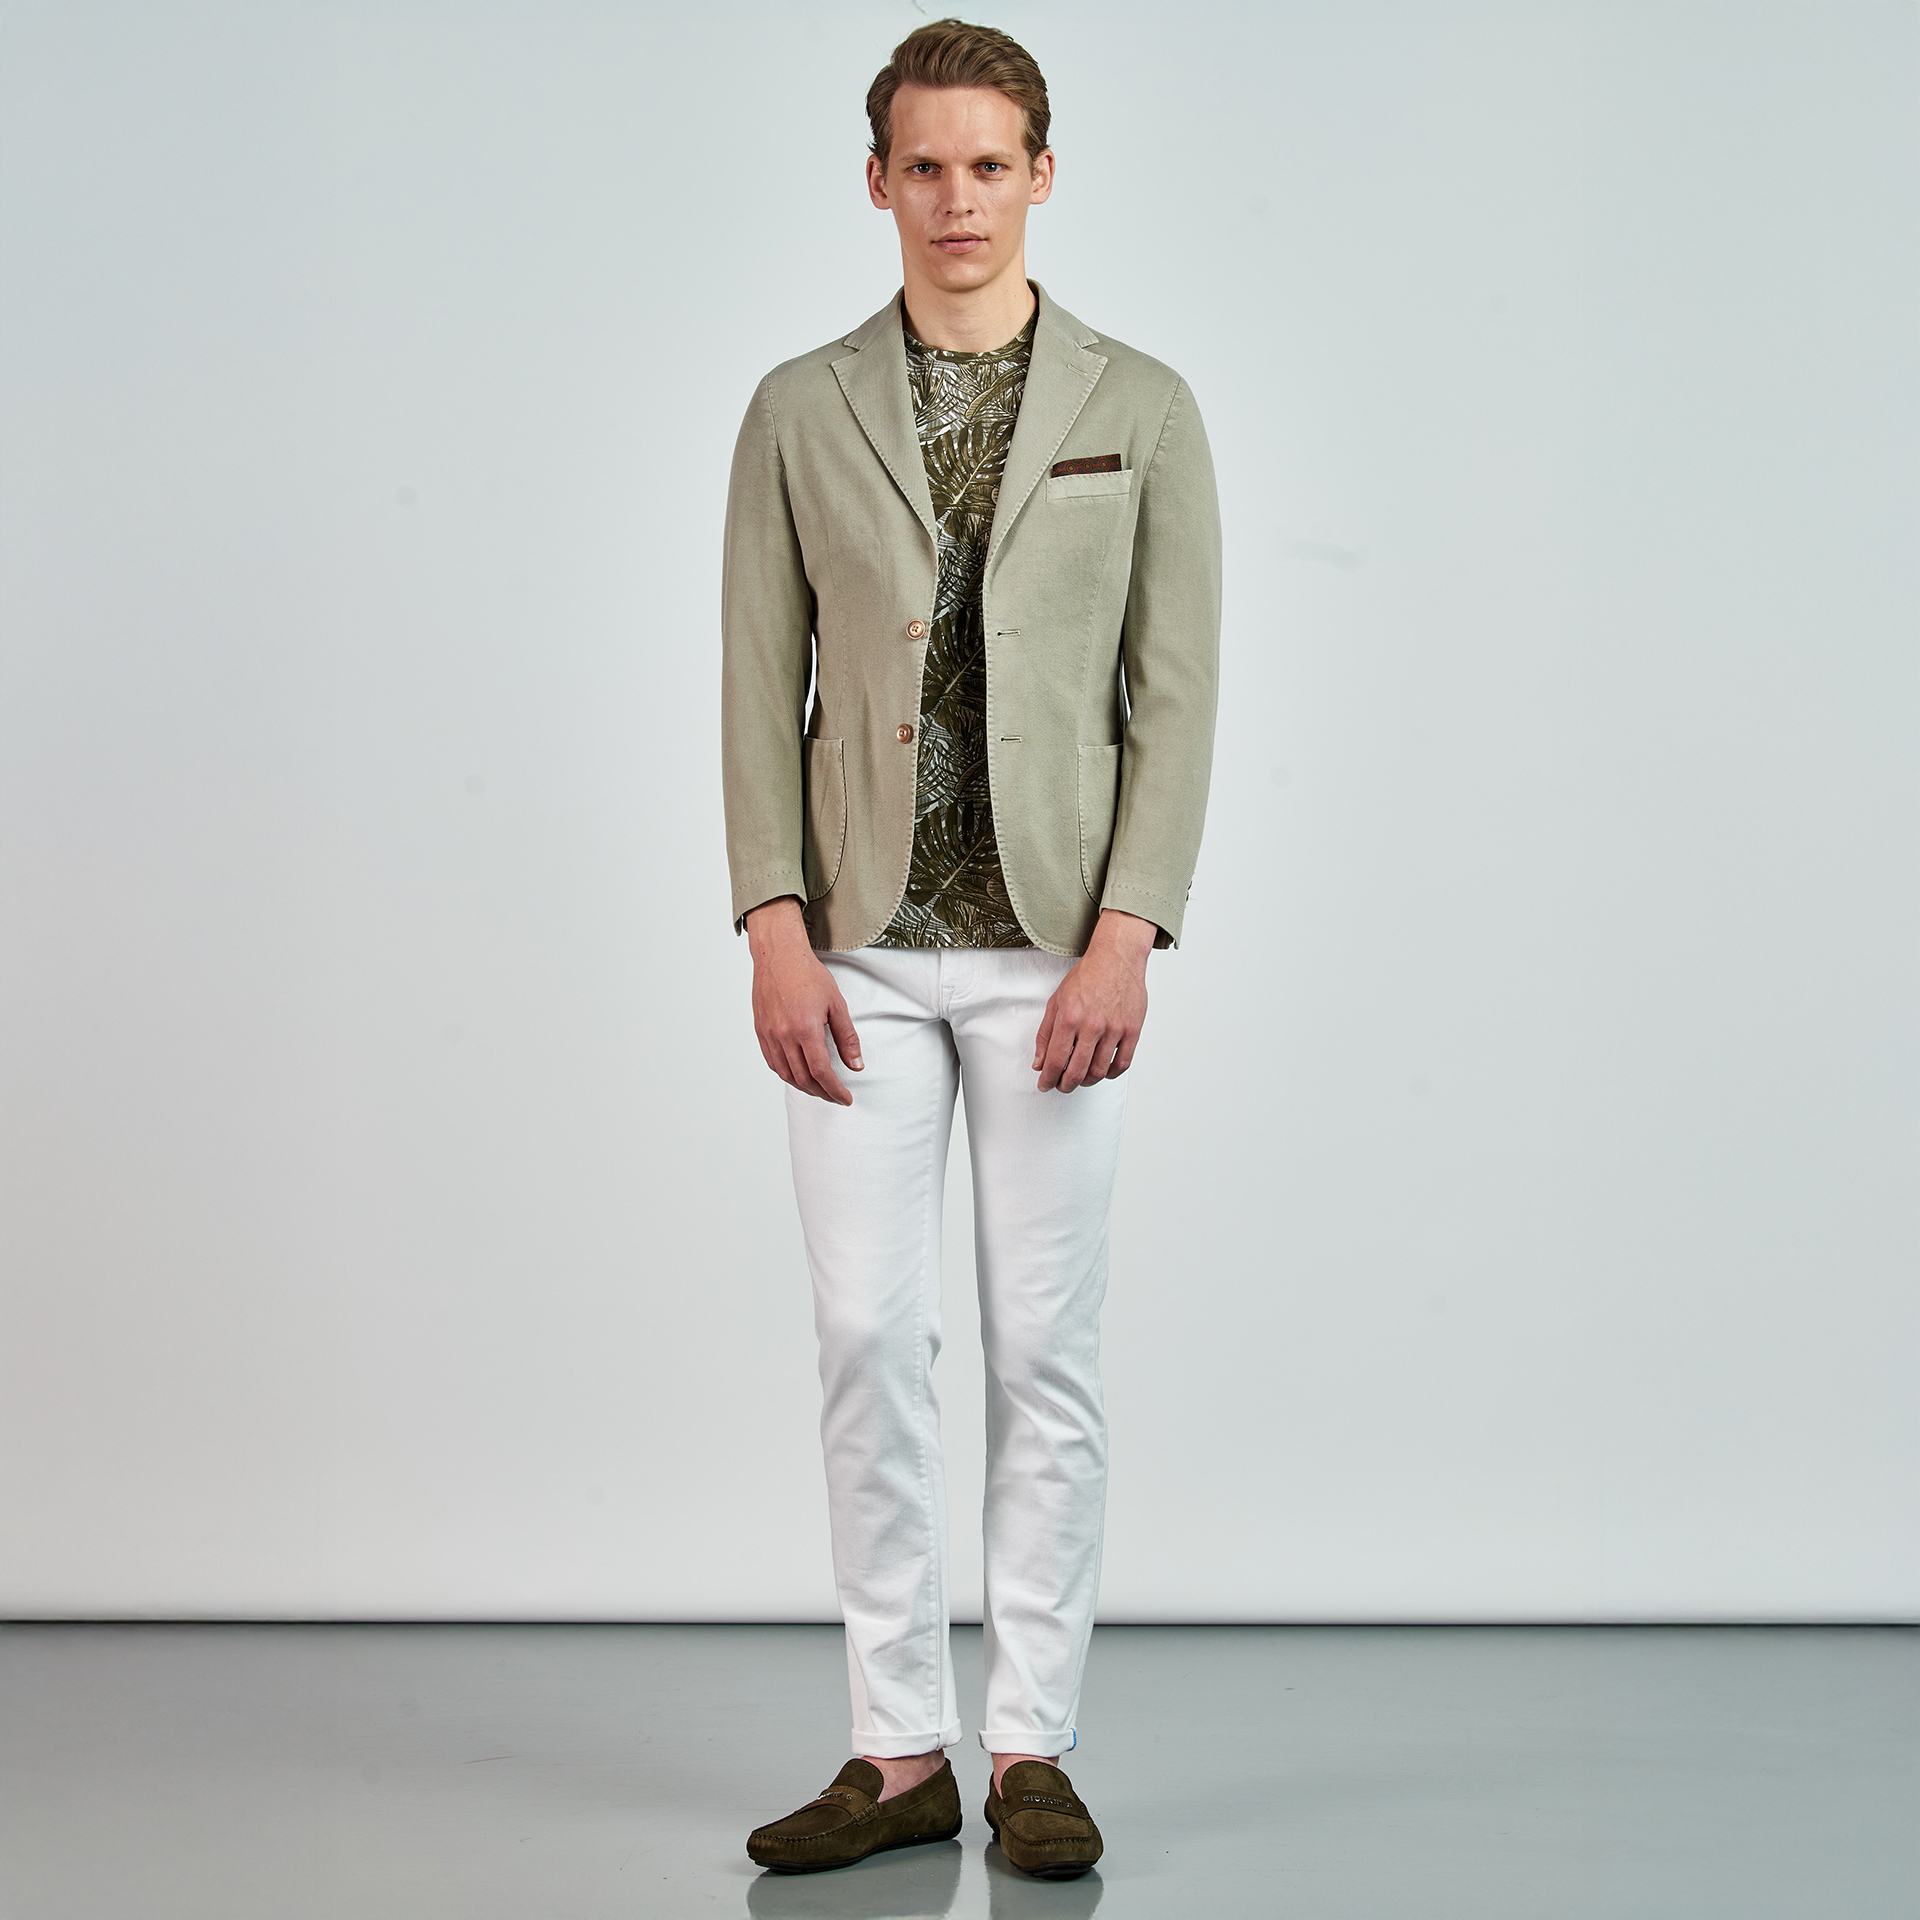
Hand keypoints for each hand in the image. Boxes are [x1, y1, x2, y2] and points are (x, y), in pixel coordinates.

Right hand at [744, 897, 862, 1103]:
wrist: (779, 956)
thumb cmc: (808, 975)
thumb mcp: (837, 1004)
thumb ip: (847, 1037)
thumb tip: (856, 1065)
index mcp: (806, 1029)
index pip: (821, 1072)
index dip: (835, 1090)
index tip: (845, 1098)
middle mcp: (784, 1035)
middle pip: (804, 1078)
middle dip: (822, 1093)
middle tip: (836, 1096)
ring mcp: (769, 1035)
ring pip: (786, 1074)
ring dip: (804, 1087)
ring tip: (820, 1089)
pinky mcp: (760, 1031)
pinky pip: (773, 1063)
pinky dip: (787, 1075)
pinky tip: (798, 1075)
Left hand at [1033, 909, 1156, 1091]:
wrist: (1116, 957)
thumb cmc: (1088, 976)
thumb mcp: (1056, 1001)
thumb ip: (1046, 1033)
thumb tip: (1040, 1062)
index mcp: (1070, 1017)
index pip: (1055, 1060)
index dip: (1047, 1079)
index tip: (1045, 1084)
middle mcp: (1092, 1025)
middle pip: (1076, 1072)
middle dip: (1065, 1085)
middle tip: (1062, 1085)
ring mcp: (1115, 1029)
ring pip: (1099, 1071)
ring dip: (1086, 1081)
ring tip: (1080, 1078)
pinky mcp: (1132, 1030)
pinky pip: (1122, 1063)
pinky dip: (1111, 1074)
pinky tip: (1103, 1071)